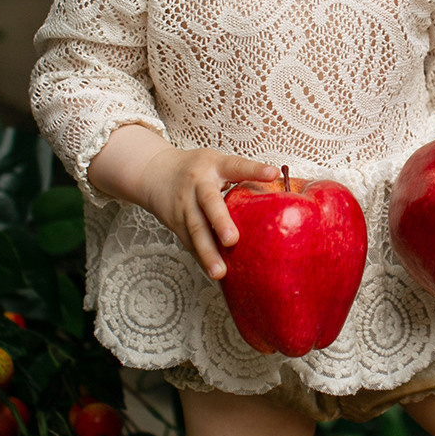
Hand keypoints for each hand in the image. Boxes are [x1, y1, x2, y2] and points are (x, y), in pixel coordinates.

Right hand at [133, 143, 280, 279]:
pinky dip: (201, 259)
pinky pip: (190, 244)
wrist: (154, 173)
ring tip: (220, 272)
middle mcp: (197, 185)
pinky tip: (213, 274)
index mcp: (213, 167)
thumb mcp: (218, 162)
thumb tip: (280, 183)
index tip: (272, 173)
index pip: (236, 166)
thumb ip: (244, 172)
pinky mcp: (177, 225)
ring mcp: (184, 206)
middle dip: (220, 222)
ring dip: (207, 253)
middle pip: (208, 203)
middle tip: (232, 240)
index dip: (254, 170)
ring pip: (195, 231)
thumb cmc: (196, 168)